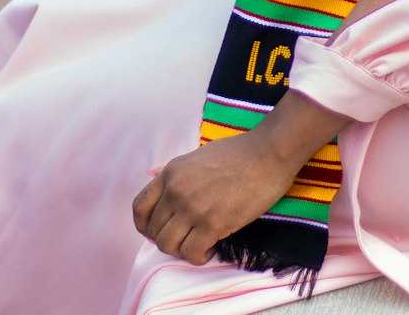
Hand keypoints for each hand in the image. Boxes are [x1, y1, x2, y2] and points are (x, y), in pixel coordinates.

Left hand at [132, 130, 298, 264]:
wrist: (268, 153)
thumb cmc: (239, 152)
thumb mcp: (198, 155)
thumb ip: (177, 172)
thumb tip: (156, 177)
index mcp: (171, 172)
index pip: (139, 208)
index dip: (145, 226)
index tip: (161, 230)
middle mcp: (176, 190)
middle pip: (154, 232)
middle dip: (170, 239)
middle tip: (189, 236)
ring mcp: (193, 207)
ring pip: (168, 246)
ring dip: (183, 249)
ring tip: (201, 242)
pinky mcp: (212, 223)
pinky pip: (191, 253)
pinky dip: (200, 256)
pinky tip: (213, 245)